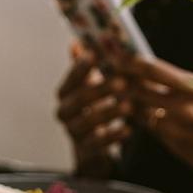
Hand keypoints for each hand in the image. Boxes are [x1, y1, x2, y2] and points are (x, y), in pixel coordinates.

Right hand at [56, 47, 131, 178]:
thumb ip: (85, 66)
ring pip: (87, 122)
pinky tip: (128, 129)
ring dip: (108, 112)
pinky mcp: (84, 149)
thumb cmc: (93, 108)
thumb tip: (75, 42)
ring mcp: (72, 132)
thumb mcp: (89, 85)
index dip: (81, 67)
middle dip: (100, 90)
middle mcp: (64, 112)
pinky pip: (97, 143)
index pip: (71, 78)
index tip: (95, 55)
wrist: (91, 145)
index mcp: (65, 93)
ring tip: (128, 107)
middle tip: (121, 83)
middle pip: (79, 100)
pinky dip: (113, 136)